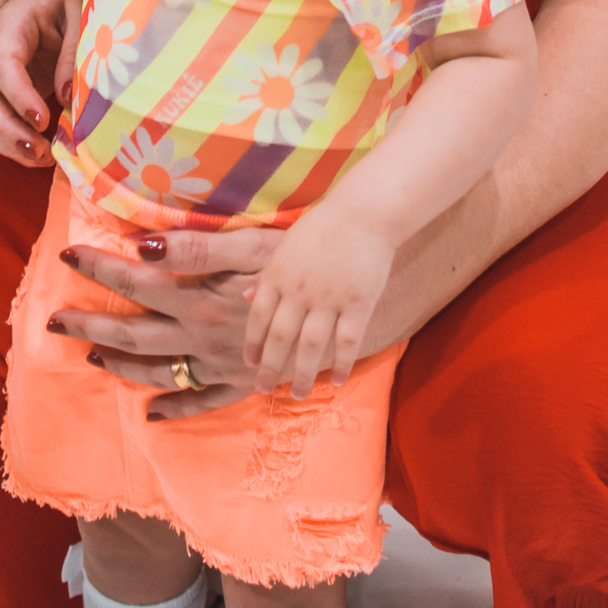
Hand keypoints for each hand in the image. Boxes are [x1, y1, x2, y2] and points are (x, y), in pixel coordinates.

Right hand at [0, 0, 84, 166]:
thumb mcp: (79, 14)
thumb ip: (73, 54)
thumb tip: (67, 98)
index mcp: (8, 24)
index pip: (3, 65)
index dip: (19, 96)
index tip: (43, 122)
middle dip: (7, 129)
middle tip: (42, 153)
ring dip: (4, 141)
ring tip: (41, 159)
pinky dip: (4, 139)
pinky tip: (33, 152)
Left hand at [50, 227, 287, 416]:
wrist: (350, 305)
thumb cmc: (300, 261)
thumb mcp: (251, 246)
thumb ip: (195, 250)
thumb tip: (146, 248)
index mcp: (198, 299)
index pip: (135, 282)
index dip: (99, 268)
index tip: (67, 257)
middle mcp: (202, 336)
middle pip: (133, 334)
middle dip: (90, 327)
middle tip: (54, 324)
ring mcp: (221, 364)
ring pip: (159, 371)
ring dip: (121, 366)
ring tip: (92, 359)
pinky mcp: (243, 382)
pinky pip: (203, 402)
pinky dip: (176, 409)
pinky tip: (155, 415)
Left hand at [244, 205, 394, 397]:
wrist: (363, 213)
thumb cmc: (323, 226)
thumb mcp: (284, 244)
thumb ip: (266, 273)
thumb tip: (244, 295)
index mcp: (278, 275)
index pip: (259, 317)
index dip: (253, 344)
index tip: (250, 364)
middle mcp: (299, 291)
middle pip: (281, 338)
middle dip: (270, 368)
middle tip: (264, 389)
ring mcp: (329, 299)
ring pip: (312, 347)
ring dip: (303, 374)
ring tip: (299, 394)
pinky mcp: (358, 303)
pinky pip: (347, 341)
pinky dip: (342, 363)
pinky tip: (337, 380)